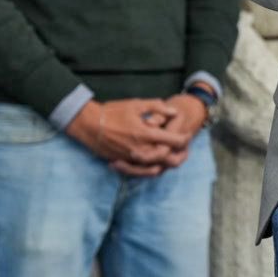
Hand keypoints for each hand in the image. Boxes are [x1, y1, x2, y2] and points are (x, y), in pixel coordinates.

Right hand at [66, 98, 184, 176]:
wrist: (90, 124)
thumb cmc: (113, 112)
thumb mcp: (136, 104)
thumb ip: (157, 107)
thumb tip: (174, 112)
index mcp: (145, 133)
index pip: (172, 140)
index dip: (183, 139)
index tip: (187, 135)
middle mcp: (140, 149)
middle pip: (167, 157)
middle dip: (179, 154)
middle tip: (185, 149)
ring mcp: (132, 159)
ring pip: (156, 167)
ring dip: (168, 164)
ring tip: (175, 158)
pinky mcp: (124, 163)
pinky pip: (142, 172)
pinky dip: (152, 170)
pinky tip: (158, 166)